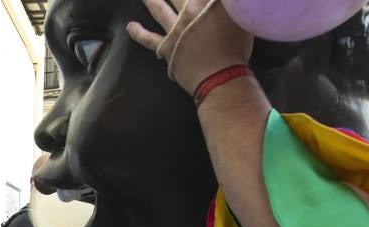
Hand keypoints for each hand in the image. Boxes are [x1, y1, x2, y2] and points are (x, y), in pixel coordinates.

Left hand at [126, 0, 253, 96]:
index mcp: (206, 3)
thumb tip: (225, 3)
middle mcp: (188, 11)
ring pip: (158, 9)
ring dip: (150, 0)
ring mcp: (175, 29)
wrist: (221, 77)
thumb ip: (226, 6)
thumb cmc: (236, 50)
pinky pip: (148, 39)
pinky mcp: (166, 47)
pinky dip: (138, 33)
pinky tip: (130, 27)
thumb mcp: (238, 19)